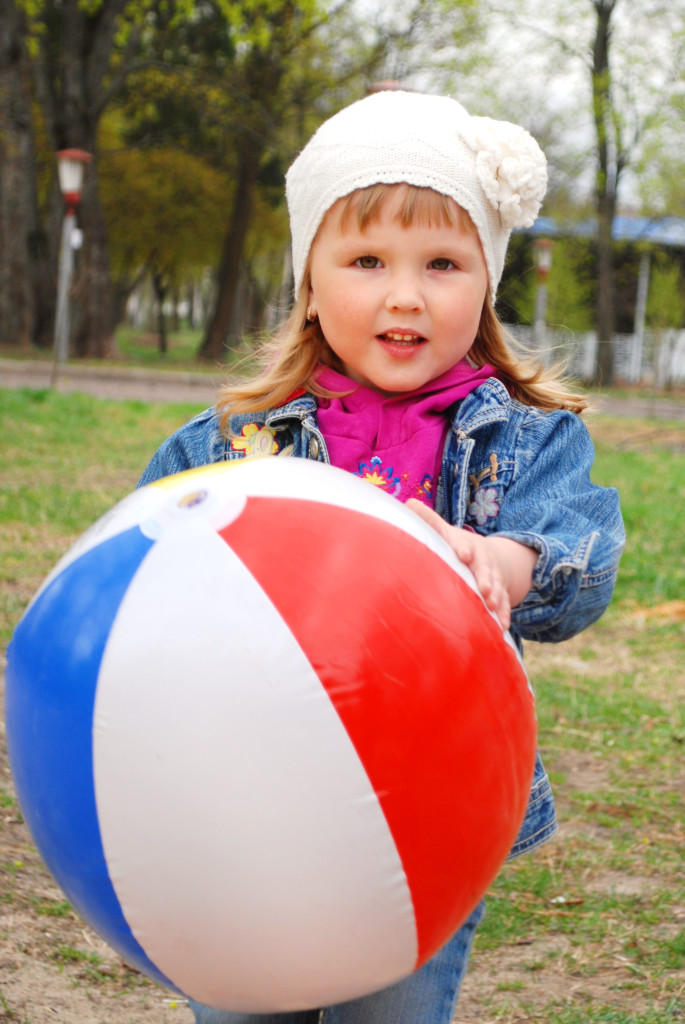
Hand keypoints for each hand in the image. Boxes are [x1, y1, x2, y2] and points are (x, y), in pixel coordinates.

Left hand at [406, 499, 537, 629]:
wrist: (490, 556)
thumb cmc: (457, 546)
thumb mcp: (445, 532)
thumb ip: (428, 521)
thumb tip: (409, 503)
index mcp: (465, 545)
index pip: (464, 544)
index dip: (464, 548)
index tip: (463, 554)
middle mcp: (481, 560)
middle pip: (485, 567)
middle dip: (485, 577)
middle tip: (484, 589)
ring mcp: (493, 577)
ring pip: (497, 586)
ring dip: (496, 597)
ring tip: (493, 607)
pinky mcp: (500, 592)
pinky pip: (504, 602)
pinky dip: (504, 613)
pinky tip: (502, 625)